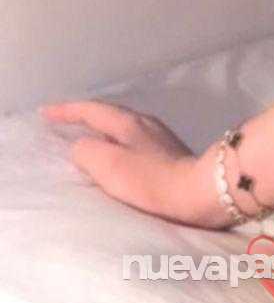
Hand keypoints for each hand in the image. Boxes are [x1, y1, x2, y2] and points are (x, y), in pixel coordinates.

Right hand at [38, 99, 225, 228]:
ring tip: (88, 140)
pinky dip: (118, 145)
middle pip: (109, 114)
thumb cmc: (150, 179)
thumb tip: (81, 146)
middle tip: (64, 123)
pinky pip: (135, 143)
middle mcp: (145, 123)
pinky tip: (119, 158)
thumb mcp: (108, 165)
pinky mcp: (171, 155)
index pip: (91, 110)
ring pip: (124, 128)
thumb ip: (87, 151)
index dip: (67, 110)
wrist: (198, 193)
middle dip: (85, 117)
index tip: (46, 112)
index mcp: (128, 122)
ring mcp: (160, 137)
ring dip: (103, 131)